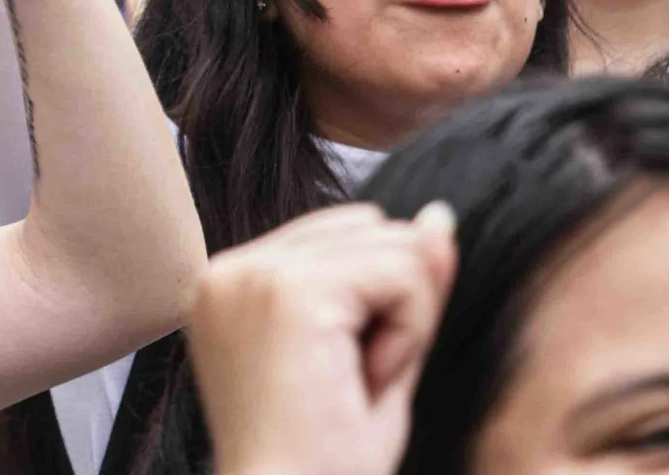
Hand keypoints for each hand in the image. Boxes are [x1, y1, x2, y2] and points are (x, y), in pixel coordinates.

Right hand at [187, 203, 457, 474]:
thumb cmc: (327, 464)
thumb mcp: (373, 358)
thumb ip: (403, 285)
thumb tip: (439, 218)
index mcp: (230, 283)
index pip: (342, 233)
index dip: (376, 303)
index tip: (339, 377)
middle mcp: (228, 268)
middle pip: (370, 226)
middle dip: (393, 304)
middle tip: (352, 384)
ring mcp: (254, 275)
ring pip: (393, 245)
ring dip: (405, 321)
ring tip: (356, 385)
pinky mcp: (291, 292)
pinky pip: (403, 274)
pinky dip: (411, 333)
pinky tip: (368, 380)